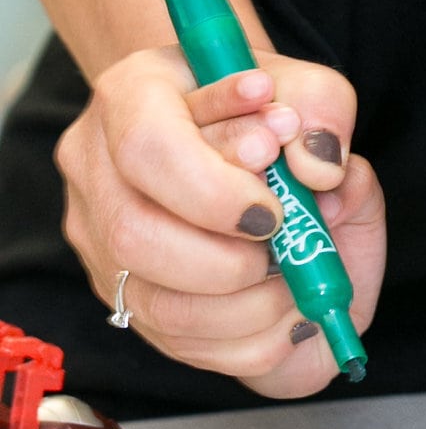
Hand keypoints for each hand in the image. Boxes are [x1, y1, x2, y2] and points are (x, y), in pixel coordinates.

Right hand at [56, 47, 384, 397]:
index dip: (215, 192)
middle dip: (227, 260)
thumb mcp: (309, 88)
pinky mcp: (120, 291)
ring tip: (294, 275)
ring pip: (154, 303)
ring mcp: (98, 238)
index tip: (275, 211)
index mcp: (130, 94)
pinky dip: (246, 336)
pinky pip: (176, 340)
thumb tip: (322, 175)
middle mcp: (96, 169)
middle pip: (135, 237)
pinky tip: (284, 304)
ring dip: (244, 305)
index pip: (149, 149)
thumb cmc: (268, 105)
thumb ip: (325, 115)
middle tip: (283, 245)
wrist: (236, 127)